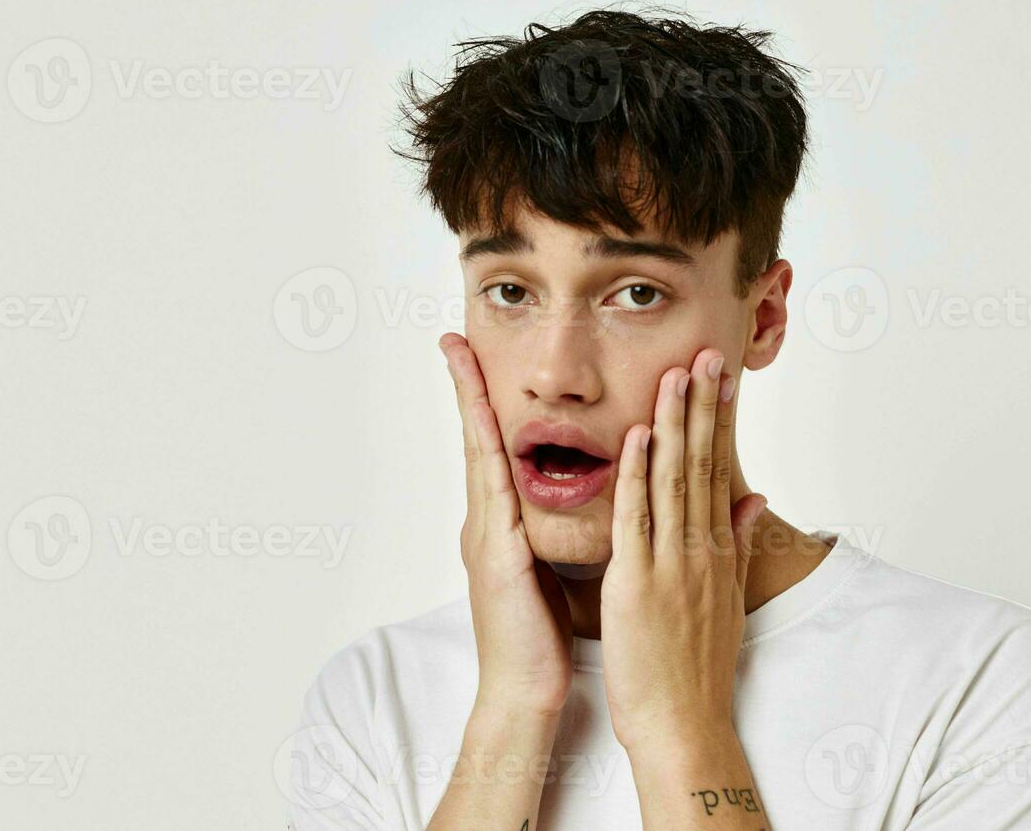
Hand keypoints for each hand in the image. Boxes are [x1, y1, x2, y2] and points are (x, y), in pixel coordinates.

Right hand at [439, 332, 573, 718]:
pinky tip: (489, 424)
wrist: (526, 692)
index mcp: (505, 523)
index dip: (488, 400)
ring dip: (471, 405)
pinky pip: (495, 494)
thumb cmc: (543, 636)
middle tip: (453, 337)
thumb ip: (550, 531)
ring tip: (459, 359)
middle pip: (477, 439)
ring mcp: (486, 537)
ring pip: (479, 455)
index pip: (497, 447)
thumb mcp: (551, 567)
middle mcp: (488, 522)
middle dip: (466, 386)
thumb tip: (577, 501)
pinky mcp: (496, 557)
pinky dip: (491, 454)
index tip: (478, 355)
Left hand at [599, 347, 766, 752]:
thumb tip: (753, 499)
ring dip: (675, 423)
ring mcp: (671, 564)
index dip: (719, 421)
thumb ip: (738, 544)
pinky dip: (638, 474)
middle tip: (706, 353)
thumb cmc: (697, 670)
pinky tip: (639, 434)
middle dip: (703, 406)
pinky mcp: (637, 583)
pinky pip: (637, 518)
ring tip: (678, 373)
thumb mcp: (728, 599)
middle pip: (703, 464)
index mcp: (718, 551)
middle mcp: (700, 549)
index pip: (721, 471)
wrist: (684, 726)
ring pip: (675, 480)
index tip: (720, 378)